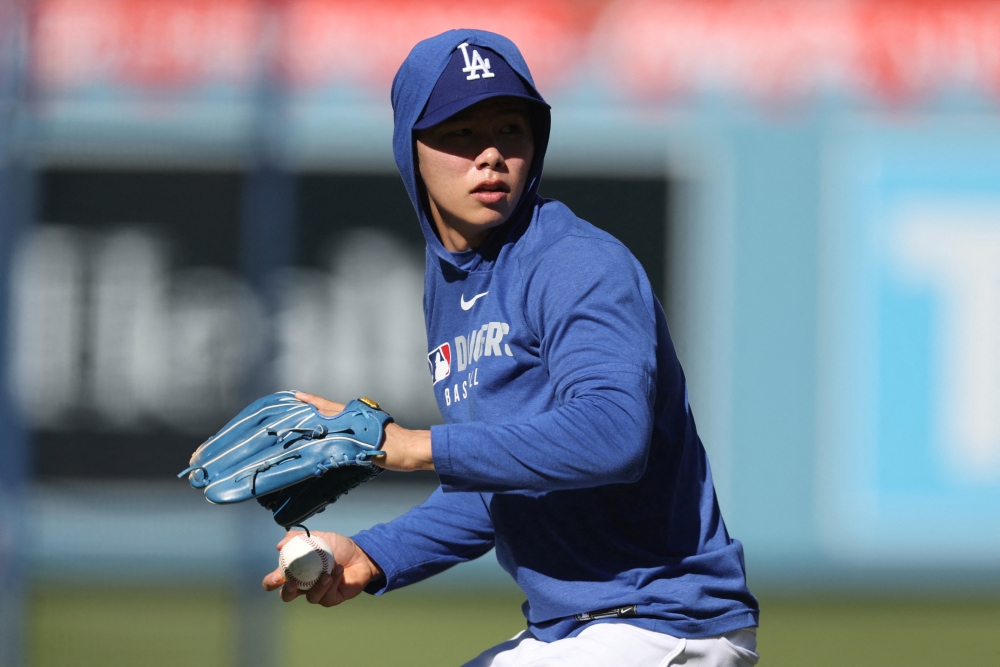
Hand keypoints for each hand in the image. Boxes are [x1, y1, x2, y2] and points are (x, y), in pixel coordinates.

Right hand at [262, 530, 380, 606]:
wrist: (360, 554)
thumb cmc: (337, 547)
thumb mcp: (318, 537)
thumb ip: (298, 538)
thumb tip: (279, 546)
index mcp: (296, 571)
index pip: (277, 580)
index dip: (271, 582)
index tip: (276, 578)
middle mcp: (304, 585)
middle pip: (288, 596)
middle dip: (288, 592)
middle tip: (293, 584)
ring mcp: (318, 593)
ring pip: (310, 597)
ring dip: (318, 585)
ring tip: (327, 573)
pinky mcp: (331, 599)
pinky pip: (327, 596)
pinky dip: (333, 582)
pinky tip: (339, 571)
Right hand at [295, 391, 434, 471]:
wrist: (415, 451)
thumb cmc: (395, 449)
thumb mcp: (369, 447)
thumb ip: (349, 444)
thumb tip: (329, 443)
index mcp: (355, 417)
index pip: (328, 407)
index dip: (312, 402)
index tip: (296, 395)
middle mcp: (358, 416)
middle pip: (330, 409)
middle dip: (313, 407)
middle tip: (295, 404)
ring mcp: (364, 422)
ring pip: (338, 416)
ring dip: (323, 416)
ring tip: (307, 417)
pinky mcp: (370, 430)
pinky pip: (346, 424)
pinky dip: (335, 425)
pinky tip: (330, 432)